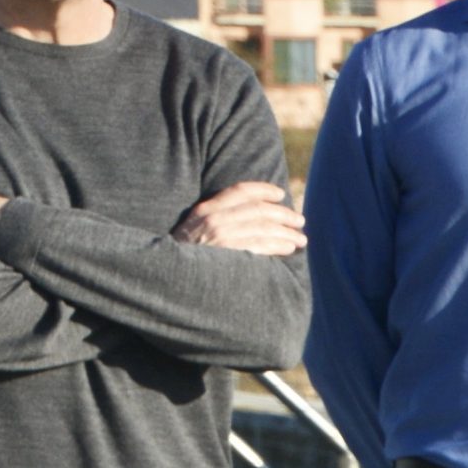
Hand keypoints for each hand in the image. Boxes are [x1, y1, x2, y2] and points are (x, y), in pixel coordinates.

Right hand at [176, 181, 306, 256]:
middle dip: (284, 214)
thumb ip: (214, 218)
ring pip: (265, 228)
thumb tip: (249, 215)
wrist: (165, 277)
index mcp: (205, 210)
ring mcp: (221, 238)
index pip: (239, 190)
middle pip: (259, 210)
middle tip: (300, 220)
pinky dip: (279, 245)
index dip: (264, 190)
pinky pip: (262, 246)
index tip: (280, 194)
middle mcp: (213, 220)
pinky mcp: (229, 256)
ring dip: (288, 232)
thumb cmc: (183, 255)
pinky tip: (289, 248)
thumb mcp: (192, 229)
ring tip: (301, 239)